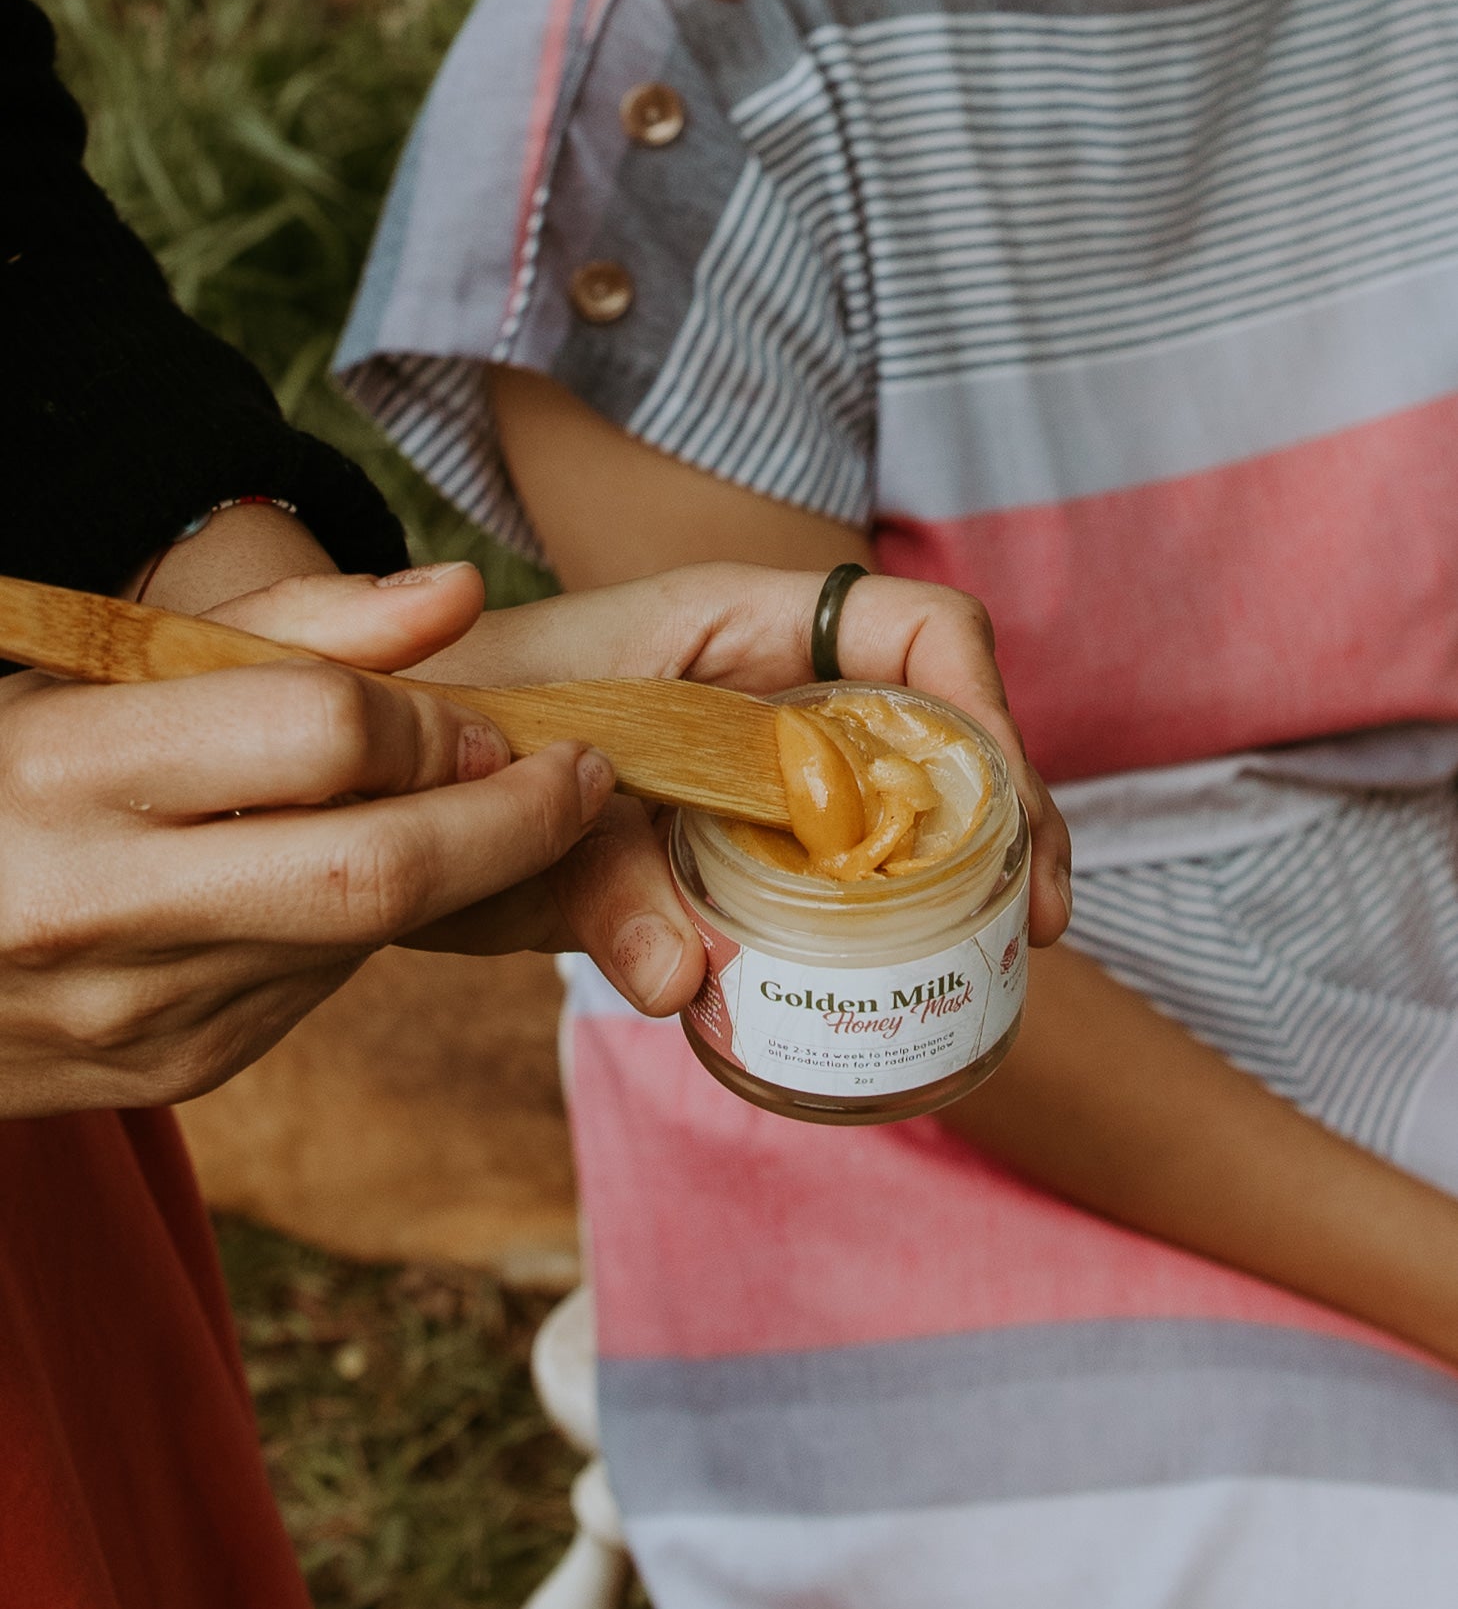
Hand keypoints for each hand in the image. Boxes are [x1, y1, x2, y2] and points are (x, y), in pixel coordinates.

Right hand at [0, 563, 614, 1116]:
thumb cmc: (0, 777)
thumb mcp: (92, 670)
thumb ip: (280, 629)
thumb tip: (458, 594)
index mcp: (64, 770)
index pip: (319, 734)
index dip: (432, 718)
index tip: (485, 712)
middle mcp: (101, 905)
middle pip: (380, 873)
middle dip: (514, 824)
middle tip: (575, 777)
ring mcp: (141, 1012)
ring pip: (363, 937)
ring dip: (446, 872)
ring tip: (453, 809)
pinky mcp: (177, 1074)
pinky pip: (318, 988)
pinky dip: (360, 926)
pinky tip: (334, 881)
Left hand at [410, 560, 1072, 1007]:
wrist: (366, 774)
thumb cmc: (441, 735)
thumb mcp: (515, 805)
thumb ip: (595, 883)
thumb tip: (684, 983)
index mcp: (731, 627)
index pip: (913, 626)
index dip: (983, 705)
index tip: (1000, 812)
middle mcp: (766, 685)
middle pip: (937, 719)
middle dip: (1007, 811)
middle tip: (1032, 922)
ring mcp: (759, 761)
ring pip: (901, 795)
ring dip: (961, 869)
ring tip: (998, 955)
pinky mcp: (736, 834)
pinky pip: (836, 863)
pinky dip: (879, 915)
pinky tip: (900, 976)